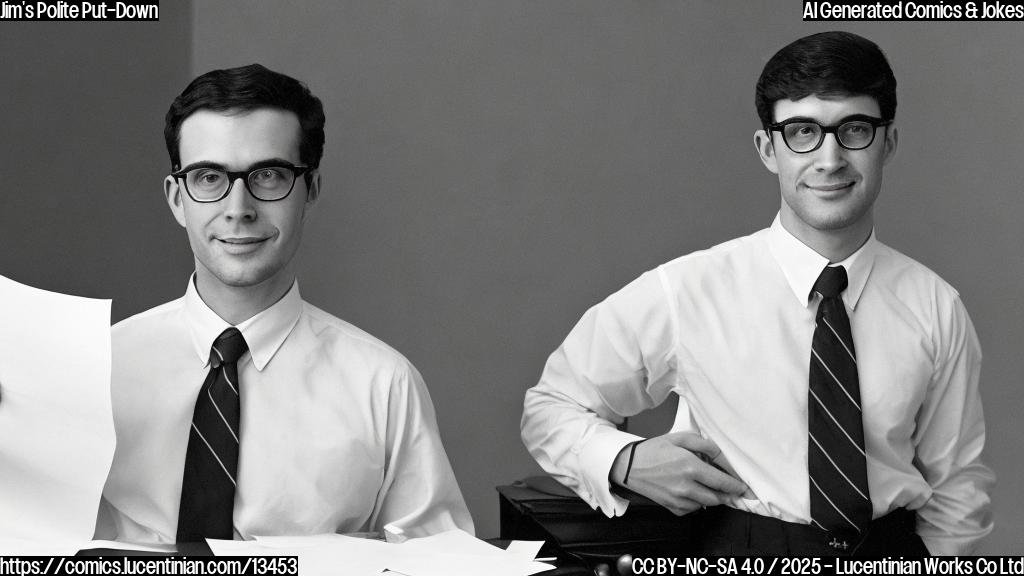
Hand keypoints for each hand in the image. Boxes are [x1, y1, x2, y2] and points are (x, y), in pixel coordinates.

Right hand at [609, 432, 748, 515]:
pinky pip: (692, 509)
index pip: (722, 482)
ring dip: (711, 497)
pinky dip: (696, 502)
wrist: (628, 466)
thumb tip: (722, 457)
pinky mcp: (672, 507)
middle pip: (718, 497)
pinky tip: (691, 491)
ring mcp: (678, 499)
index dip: (736, 486)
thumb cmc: (654, 450)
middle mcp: (686, 486)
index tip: (743, 488)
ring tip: (705, 485)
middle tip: (729, 487)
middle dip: (726, 493)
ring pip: (706, 504)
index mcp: (690, 466)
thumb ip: (705, 445)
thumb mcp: (680, 438)